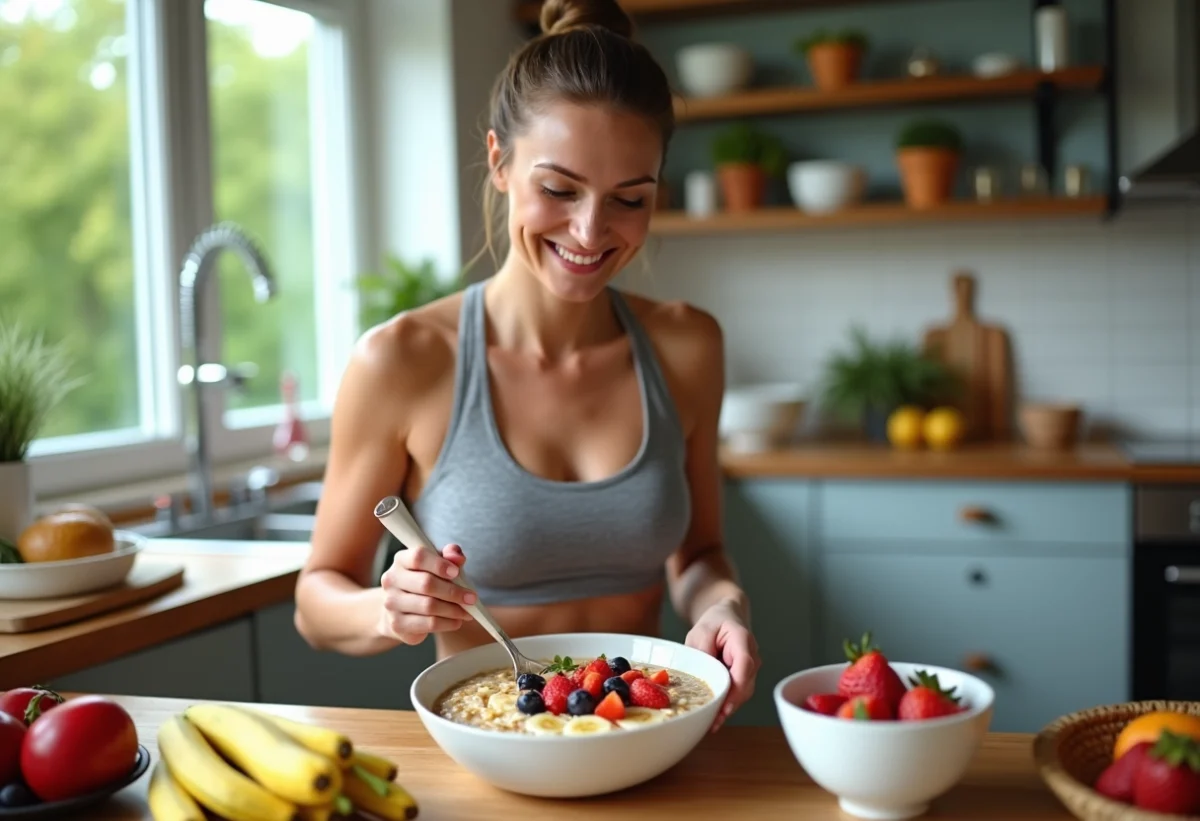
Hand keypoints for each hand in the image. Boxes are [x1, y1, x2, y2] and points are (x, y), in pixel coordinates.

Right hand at [378, 543, 474, 644]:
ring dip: (453, 609)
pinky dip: (447, 623)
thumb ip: (449, 555)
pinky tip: (456, 621)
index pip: (419, 557)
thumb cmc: (423, 582)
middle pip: (426, 584)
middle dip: (453, 592)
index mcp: (401, 559)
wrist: (400, 611)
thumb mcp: (437, 564)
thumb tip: (458, 557)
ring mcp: (391, 602)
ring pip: (429, 606)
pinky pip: (428, 623)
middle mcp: (392, 579)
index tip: (456, 572)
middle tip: (471, 598)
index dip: (439, 564)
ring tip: (467, 611)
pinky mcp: (397, 623)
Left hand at [684, 600, 759, 731]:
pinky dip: (726, 704)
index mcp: (742, 639)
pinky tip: (714, 718)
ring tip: (711, 724)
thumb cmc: (714, 623)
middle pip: (745, 684)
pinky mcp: (743, 678)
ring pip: (743, 692)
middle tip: (713, 722)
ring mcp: (750, 668)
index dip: (737, 687)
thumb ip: (702, 649)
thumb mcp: (701, 630)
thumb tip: (703, 672)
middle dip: (730, 704)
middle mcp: (752, 655)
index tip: (725, 704)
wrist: (725, 618)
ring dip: (728, 708)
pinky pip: (737, 693)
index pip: (745, 665)